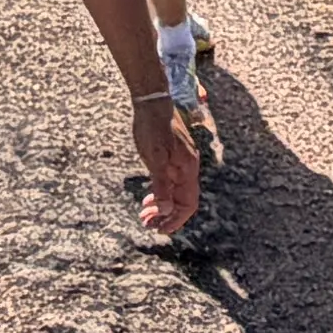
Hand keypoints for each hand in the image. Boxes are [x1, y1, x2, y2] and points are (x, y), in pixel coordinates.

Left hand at [130, 94, 200, 242]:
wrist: (151, 101)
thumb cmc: (152, 128)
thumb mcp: (155, 158)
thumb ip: (161, 185)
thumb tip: (165, 210)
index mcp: (187, 169)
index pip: (187, 204)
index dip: (176, 220)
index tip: (160, 230)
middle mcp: (187, 168)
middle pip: (182, 201)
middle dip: (166, 216)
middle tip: (146, 224)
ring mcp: (180, 162)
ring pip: (175, 192)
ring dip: (162, 206)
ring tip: (145, 215)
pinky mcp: (171, 156)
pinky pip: (170, 182)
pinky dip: (160, 193)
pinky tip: (149, 197)